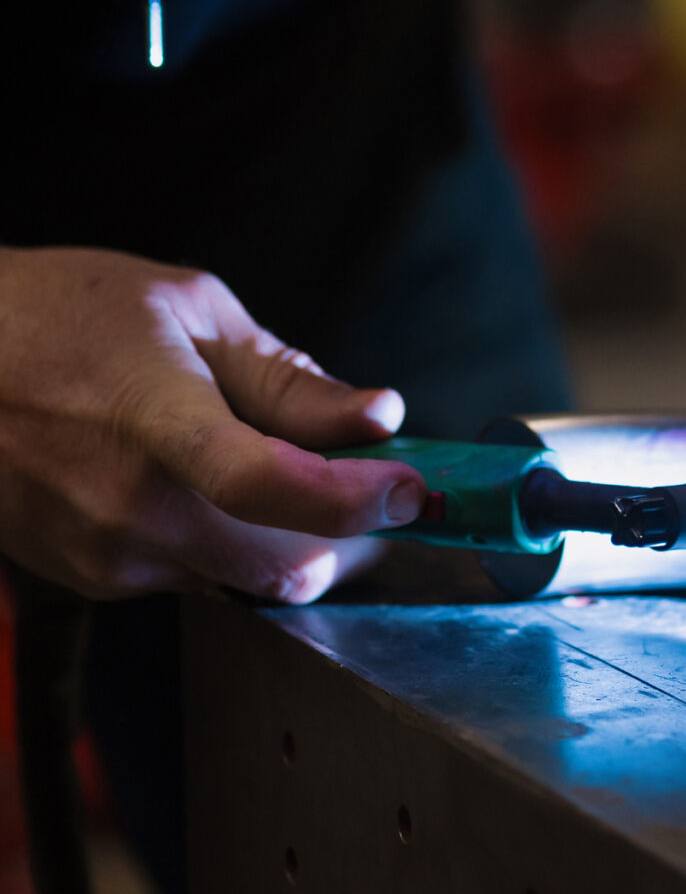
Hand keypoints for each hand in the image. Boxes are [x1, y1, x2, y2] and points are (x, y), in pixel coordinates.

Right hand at [0, 247, 424, 602]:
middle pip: (281, 566)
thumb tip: (381, 418)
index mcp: (152, 420)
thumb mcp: (191, 311)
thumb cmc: (66, 315)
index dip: (353, 498)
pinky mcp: (92, 582)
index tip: (410, 486)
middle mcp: (126, 507)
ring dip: (282, 538)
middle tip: (368, 480)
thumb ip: (290, 378)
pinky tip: (193, 481)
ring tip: (250, 456)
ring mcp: (103, 556)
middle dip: (342, 533)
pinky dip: (227, 541)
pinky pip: (197, 577)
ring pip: (245, 580)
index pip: (265, 485)